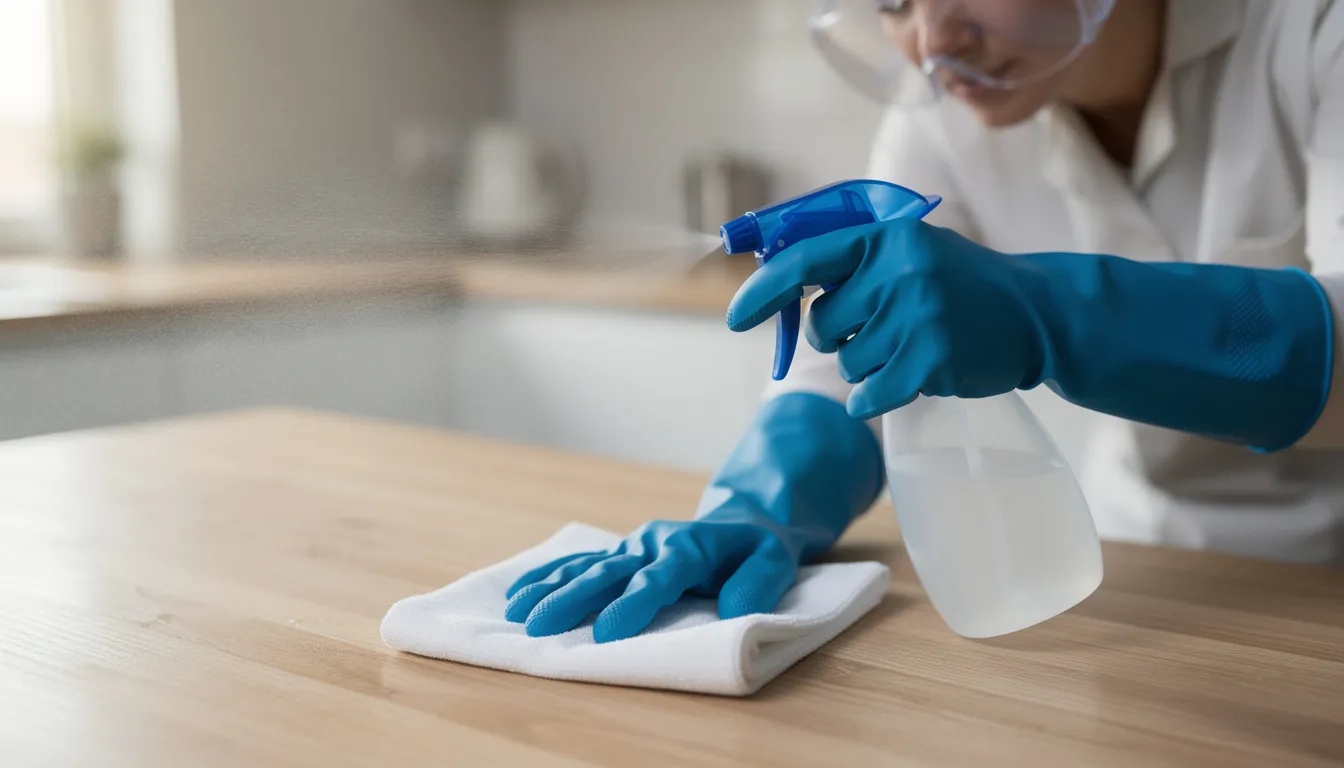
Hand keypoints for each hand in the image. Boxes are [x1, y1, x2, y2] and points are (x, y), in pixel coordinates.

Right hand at [504, 392, 883, 641]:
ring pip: (586, 568)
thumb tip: (733, 610)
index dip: (631, 605)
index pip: (656, 579)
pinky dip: (550, 577)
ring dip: (551, 589)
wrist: (745, 520)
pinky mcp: (622, 553)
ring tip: (517, 612)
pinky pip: (580, 564)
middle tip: (540, 625)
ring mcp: (632, 546)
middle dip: (572, 599)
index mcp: (688, 548)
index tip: (606, 633)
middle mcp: (652, 543)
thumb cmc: (760, 548)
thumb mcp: (775, 560)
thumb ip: (757, 584)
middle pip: (608, 573)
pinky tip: (519, 593)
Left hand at [727, 218, 1045, 419]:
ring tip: (912, 346)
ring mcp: (916, 317)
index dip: (762, 291)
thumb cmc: (959, 283)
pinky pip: (870, 395)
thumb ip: (851, 261)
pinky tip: (901, 385)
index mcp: (886, 238)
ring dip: (869, 366)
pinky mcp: (932, 360)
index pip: (804, 262)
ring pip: (847, 363)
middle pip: (822, 325)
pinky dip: (874, 399)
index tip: (734, 319)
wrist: (1036, 313)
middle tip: (883, 329)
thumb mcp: (909, 251)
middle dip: (840, 336)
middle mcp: (897, 272)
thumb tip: (776, 280)